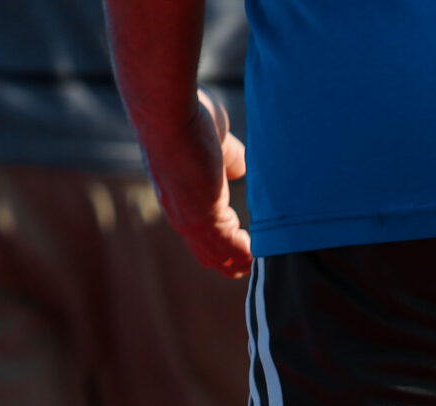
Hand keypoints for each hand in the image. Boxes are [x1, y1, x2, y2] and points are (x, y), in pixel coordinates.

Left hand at [150, 89, 250, 277]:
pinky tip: (263, 252)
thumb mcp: (215, 143)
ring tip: (267, 260)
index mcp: (182, 200)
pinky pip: (231, 248)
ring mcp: (191, 219)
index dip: (226, 245)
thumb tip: (239, 169)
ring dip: (244, 261)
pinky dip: (248, 254)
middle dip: (235, 262)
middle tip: (260, 263)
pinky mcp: (203, 216)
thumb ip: (228, 159)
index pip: (203, 237)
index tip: (251, 245)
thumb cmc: (186, 118)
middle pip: (210, 256)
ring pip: (220, 257)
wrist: (168, 111)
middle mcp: (182, 216)